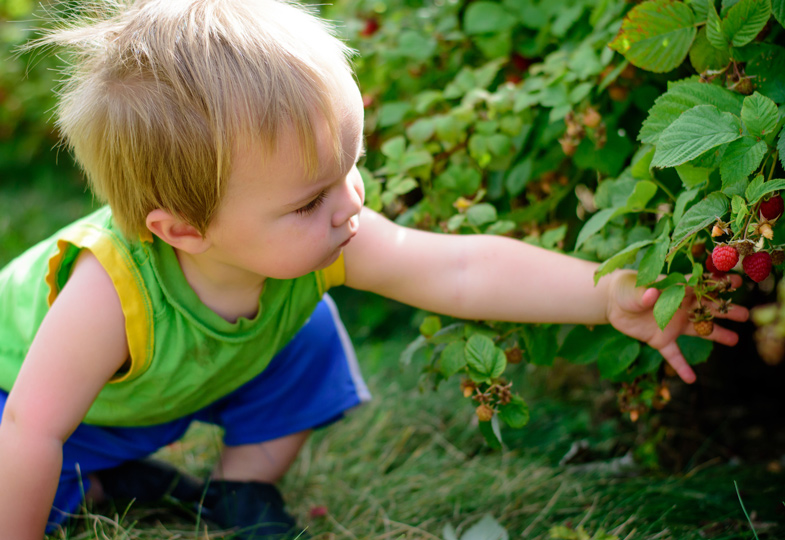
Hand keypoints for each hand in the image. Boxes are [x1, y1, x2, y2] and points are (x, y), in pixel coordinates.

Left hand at [605, 271, 748, 382]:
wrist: (613, 304)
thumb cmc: (627, 289)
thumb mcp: (633, 290)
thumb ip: (644, 293)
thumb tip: (652, 294)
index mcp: (676, 290)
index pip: (701, 285)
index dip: (718, 282)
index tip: (737, 281)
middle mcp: (680, 308)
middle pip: (707, 309)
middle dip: (726, 310)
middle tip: (746, 315)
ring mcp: (672, 325)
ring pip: (698, 330)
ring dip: (716, 335)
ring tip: (735, 340)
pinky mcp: (661, 340)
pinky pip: (673, 355)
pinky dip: (681, 367)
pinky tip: (691, 379)